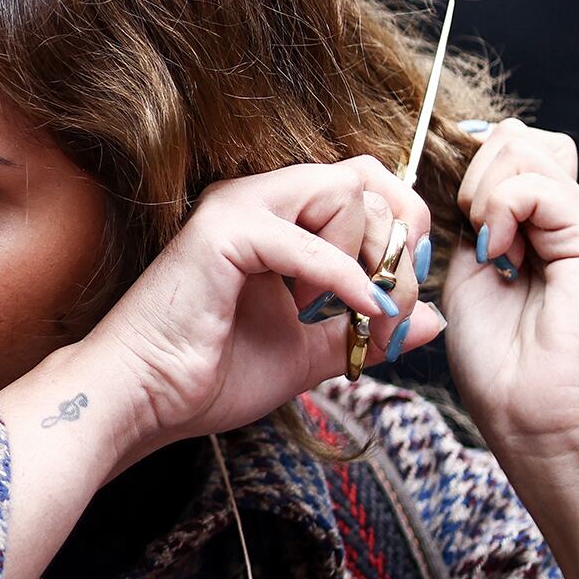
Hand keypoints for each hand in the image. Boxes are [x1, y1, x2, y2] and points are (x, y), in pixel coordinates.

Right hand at [58, 156, 444, 470]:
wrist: (143, 400)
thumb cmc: (207, 375)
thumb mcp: (310, 353)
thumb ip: (366, 331)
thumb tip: (435, 319)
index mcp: (275, 217)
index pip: (363, 183)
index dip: (402, 226)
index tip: (404, 286)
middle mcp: (256, 198)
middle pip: (364, 179)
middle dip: (396, 245)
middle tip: (390, 305)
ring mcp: (236, 208)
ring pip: (343, 192)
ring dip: (366, 257)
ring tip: (345, 313)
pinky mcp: (222, 234)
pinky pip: (309, 243)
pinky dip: (345, 279)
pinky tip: (360, 312)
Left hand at [441, 119, 578, 457]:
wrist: (536, 418)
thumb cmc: (500, 364)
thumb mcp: (469, 276)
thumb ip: (472, 226)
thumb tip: (468, 182)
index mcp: (536, 228)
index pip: (508, 151)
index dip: (469, 169)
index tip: (451, 221)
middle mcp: (563, 219)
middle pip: (520, 137)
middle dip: (474, 171)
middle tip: (469, 234)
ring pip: (528, 147)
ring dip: (485, 189)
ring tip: (485, 246)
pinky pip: (539, 183)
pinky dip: (502, 208)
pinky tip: (497, 254)